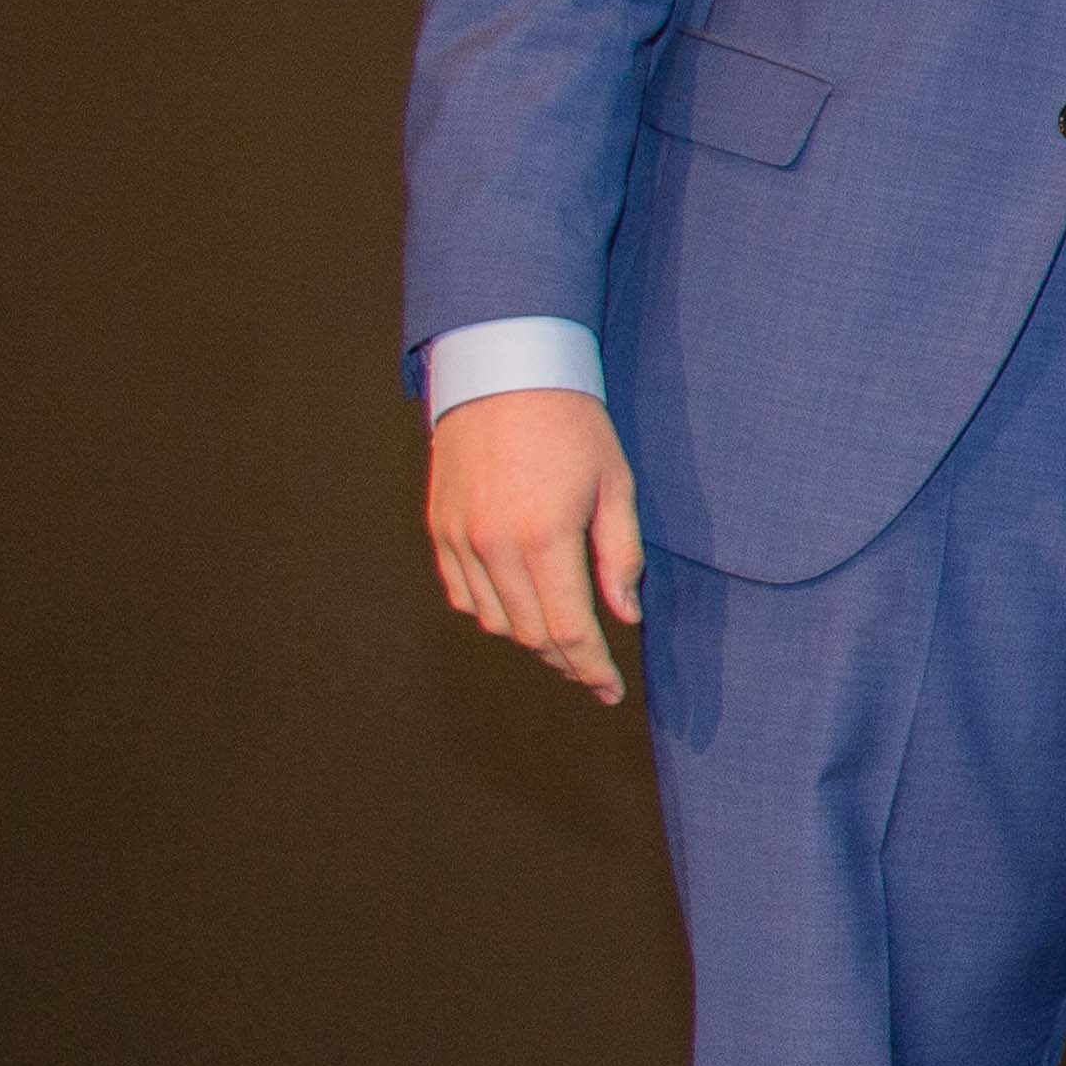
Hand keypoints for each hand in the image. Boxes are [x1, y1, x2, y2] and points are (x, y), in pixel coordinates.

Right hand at [428, 388, 643, 703]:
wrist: (503, 373)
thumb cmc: (572, 425)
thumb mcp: (616, 485)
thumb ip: (620, 556)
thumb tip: (626, 616)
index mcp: (545, 537)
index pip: (568, 630)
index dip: (592, 669)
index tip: (611, 691)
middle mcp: (493, 545)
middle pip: (529, 634)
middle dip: (565, 660)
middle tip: (593, 671)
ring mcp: (459, 539)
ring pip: (493, 621)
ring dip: (529, 639)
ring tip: (563, 639)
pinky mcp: (439, 528)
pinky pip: (462, 595)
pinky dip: (491, 612)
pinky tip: (519, 607)